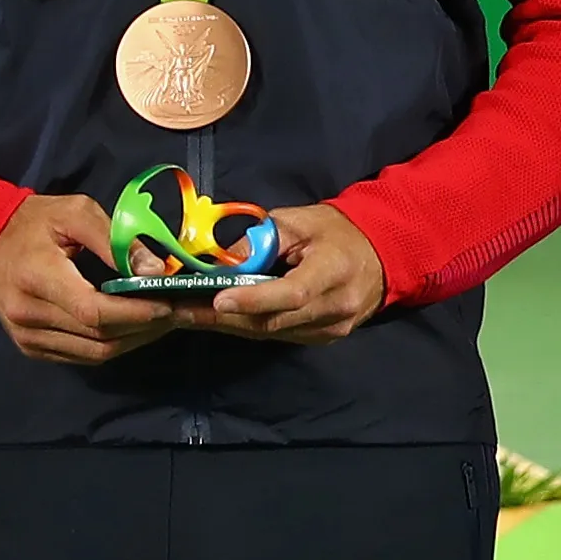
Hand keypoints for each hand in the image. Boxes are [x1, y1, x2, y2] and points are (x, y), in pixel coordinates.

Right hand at [0, 191, 182, 366]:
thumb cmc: (33, 223)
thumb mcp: (75, 213)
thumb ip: (116, 240)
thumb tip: (154, 271)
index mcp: (37, 278)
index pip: (94, 311)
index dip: (136, 314)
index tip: (169, 305)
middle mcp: (29, 316)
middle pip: (100, 337)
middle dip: (146, 327)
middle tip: (180, 313)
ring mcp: (28, 337)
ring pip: (95, 353)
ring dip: (134, 340)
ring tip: (162, 322)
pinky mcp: (31, 348)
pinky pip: (82, 357)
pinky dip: (113, 345)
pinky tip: (133, 329)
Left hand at [178, 199, 387, 345]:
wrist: (380, 254)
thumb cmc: (336, 231)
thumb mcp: (299, 221)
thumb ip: (261, 239)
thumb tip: (221, 259)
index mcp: (335, 271)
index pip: (292, 293)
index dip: (254, 299)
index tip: (218, 300)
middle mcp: (336, 307)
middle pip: (273, 321)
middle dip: (222, 318)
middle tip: (180, 310)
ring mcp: (331, 329)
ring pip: (270, 333)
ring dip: (227, 325)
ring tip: (187, 314)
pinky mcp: (323, 338)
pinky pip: (278, 335)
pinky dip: (246, 327)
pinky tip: (217, 319)